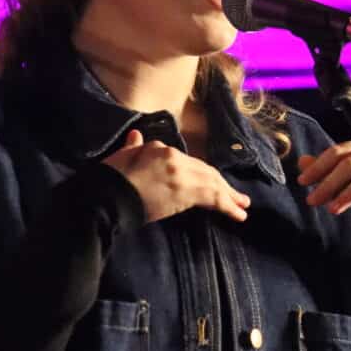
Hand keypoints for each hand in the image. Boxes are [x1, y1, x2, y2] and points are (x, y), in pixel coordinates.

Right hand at [103, 129, 249, 223]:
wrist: (108, 197)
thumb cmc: (110, 179)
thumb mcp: (121, 157)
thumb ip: (132, 147)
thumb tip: (135, 136)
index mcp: (159, 148)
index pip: (187, 162)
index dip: (200, 173)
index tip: (209, 182)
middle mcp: (174, 157)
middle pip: (204, 171)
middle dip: (222, 184)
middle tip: (239, 197)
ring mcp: (182, 174)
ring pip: (213, 183)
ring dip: (230, 195)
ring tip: (243, 206)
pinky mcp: (186, 193)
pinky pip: (213, 198)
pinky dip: (228, 205)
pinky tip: (238, 214)